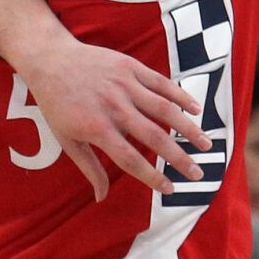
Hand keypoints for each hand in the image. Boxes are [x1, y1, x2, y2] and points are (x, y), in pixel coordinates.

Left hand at [21, 37, 212, 200]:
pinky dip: (180, 96)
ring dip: (188, 128)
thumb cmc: (57, 105)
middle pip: (154, 137)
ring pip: (164, 110)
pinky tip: (196, 110)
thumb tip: (101, 198)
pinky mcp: (131, 67)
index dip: (152, 177)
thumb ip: (89, 168)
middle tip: (197, 174)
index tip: (170, 189)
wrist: (51, 60)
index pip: (131, 159)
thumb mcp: (67, 139)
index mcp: (97, 129)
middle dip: (179, 158)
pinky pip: (161, 83)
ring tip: (206, 145)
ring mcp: (125, 85)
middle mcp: (115, 108)